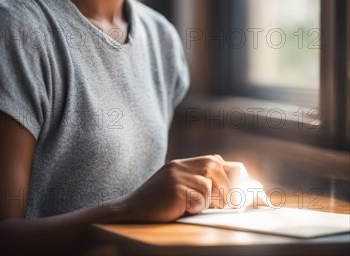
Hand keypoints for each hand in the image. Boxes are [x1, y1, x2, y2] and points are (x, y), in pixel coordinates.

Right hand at [118, 154, 250, 222]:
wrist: (131, 211)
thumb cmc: (157, 205)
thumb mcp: (176, 188)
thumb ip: (195, 183)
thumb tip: (227, 192)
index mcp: (182, 164)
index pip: (215, 160)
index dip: (231, 172)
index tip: (240, 188)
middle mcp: (180, 165)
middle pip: (215, 167)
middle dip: (225, 187)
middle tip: (224, 205)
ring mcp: (177, 175)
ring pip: (208, 185)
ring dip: (208, 201)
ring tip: (194, 208)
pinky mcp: (175, 188)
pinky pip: (199, 198)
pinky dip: (197, 208)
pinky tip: (183, 210)